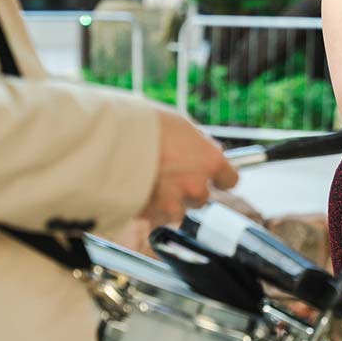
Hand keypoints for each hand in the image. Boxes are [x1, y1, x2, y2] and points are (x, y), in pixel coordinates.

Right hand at [140, 109, 238, 227]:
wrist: (111, 140)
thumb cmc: (144, 124)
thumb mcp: (179, 124)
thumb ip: (195, 141)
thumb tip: (203, 145)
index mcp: (210, 160)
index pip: (230, 179)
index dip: (220, 178)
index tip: (214, 177)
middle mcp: (196, 185)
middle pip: (202, 198)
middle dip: (188, 190)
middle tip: (169, 176)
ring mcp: (174, 203)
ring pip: (177, 211)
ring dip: (167, 203)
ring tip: (149, 183)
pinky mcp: (150, 214)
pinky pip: (153, 216)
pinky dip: (147, 208)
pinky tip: (136, 190)